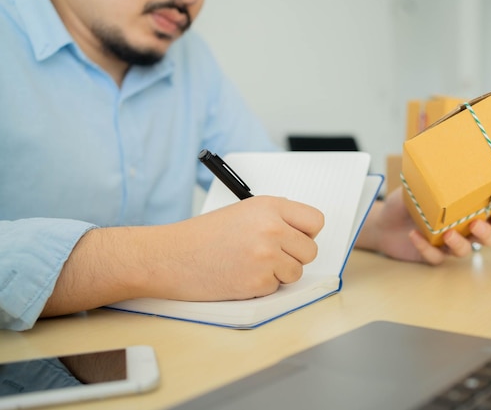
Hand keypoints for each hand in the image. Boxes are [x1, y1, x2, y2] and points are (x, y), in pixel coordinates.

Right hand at [43, 196, 323, 316]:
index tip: (297, 237)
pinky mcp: (257, 283)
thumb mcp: (243, 212)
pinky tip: (240, 276)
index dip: (307, 232)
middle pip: (311, 250)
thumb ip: (276, 218)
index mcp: (270, 206)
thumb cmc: (203, 235)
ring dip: (279, 273)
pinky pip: (277, 288)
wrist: (170, 256)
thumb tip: (305, 233)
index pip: (316, 220)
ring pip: (296, 272)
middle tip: (270, 256)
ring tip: (251, 265)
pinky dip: (261, 287)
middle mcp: (272, 229)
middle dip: (294, 256)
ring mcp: (266, 257)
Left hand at [356, 187, 490, 265]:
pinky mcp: (432, 256)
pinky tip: (415, 236)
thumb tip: (434, 149)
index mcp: (468, 210)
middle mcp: (463, 229)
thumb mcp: (418, 185)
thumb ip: (431, 175)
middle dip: (487, 233)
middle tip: (476, 223)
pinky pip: (436, 257)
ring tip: (448, 233)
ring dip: (460, 244)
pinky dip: (426, 249)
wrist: (384, 222)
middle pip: (488, 238)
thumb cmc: (408, 202)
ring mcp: (448, 244)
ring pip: (465, 251)